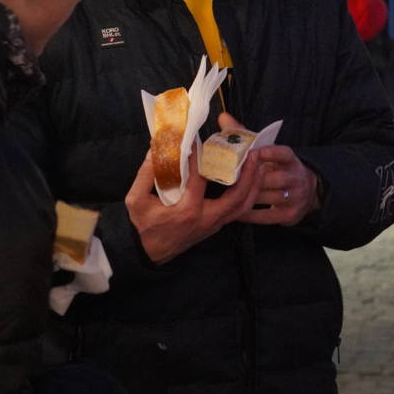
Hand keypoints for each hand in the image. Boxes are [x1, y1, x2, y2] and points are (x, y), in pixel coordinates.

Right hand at [125, 141, 264, 264]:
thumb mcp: (136, 201)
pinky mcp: (216, 226)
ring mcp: (214, 224)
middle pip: (236, 197)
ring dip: (253, 184)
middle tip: (252, 153)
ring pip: (243, 206)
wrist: (148, 253)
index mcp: (187, 212)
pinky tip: (250, 178)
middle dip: (247, 175)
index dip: (199, 159)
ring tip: (258, 163)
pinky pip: (239, 211)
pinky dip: (248, 194)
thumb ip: (145, 175)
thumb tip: (155, 150)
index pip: (199, 181)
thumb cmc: (142, 226)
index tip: (198, 140)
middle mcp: (206, 219)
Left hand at [218, 112, 319, 226]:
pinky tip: (235, 213)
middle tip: (231, 178)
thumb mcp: (267, 152)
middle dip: (253, 179)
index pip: (284, 153)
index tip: (256, 152)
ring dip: (248, 197)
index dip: (271, 153)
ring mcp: (295, 197)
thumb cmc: (277, 167)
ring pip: (269, 198)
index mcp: (291, 160)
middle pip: (274, 178)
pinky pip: (268, 216)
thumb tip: (223, 117)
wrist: (306, 191)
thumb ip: (245, 136)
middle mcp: (296, 177)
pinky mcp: (291, 215)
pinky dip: (250, 215)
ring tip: (228, 196)